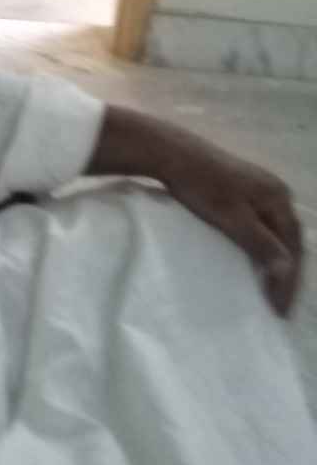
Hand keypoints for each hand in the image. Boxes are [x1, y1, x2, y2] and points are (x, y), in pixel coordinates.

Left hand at [163, 132, 302, 316]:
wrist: (171, 153)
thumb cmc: (201, 187)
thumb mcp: (233, 218)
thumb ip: (261, 244)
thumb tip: (288, 271)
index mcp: (279, 198)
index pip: (293, 248)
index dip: (288, 281)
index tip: (279, 311)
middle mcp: (276, 192)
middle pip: (289, 240)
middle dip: (287, 274)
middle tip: (279, 306)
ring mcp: (260, 188)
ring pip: (276, 233)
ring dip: (276, 261)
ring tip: (270, 289)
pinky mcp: (242, 189)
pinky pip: (262, 225)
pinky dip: (263, 246)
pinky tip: (255, 260)